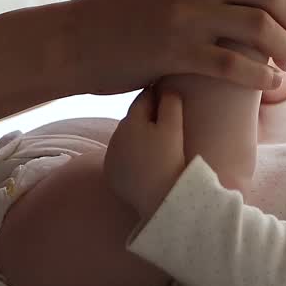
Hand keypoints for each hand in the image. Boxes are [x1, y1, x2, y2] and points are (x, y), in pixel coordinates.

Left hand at [104, 87, 185, 220]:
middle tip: (167, 120)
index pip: (145, 97)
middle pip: (134, 118)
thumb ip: (170, 102)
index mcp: (130, 120)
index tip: (170, 95)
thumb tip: (167, 87)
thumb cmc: (170, 159)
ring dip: (139, 136)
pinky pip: (123, 157)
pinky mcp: (111, 174)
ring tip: (157, 142)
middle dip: (148, 116)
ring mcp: (111, 156)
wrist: (159, 199)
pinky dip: (132, 155)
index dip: (159, 94)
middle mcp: (115, 135)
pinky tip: (146, 161)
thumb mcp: (173, 127)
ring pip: (127, 138)